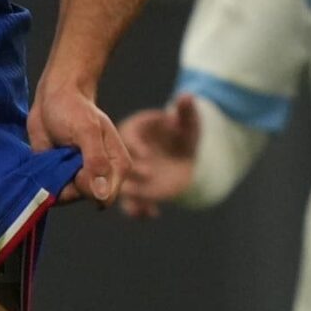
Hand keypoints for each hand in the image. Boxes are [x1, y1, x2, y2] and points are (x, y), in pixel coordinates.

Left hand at [29, 79, 128, 207]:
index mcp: (117, 167)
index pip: (104, 196)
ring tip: (55, 153)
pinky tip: (47, 159)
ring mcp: (81, 178)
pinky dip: (46, 179)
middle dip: (68, 182)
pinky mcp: (63, 177)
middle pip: (83, 197)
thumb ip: (96, 161)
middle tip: (62, 153)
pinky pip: (53, 191)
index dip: (86, 186)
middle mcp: (102, 177)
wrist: (53, 98)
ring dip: (55, 179)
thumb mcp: (87, 131)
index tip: (74, 162)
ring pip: (66, 196)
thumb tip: (102, 195)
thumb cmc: (73, 108)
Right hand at [113, 96, 203, 218]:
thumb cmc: (182, 136)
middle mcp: (127, 155)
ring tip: (139, 203)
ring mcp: (130, 175)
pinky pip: (133, 204)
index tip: (147, 154)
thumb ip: (187, 111)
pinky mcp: (136, 192)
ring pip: (124, 186)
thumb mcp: (188, 123)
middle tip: (146, 176)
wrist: (182, 159)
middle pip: (122, 164)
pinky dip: (139, 210)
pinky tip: (151, 214)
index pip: (130, 136)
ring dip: (131, 195)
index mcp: (134, 132)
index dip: (136, 146)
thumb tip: (186, 96)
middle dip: (132, 172)